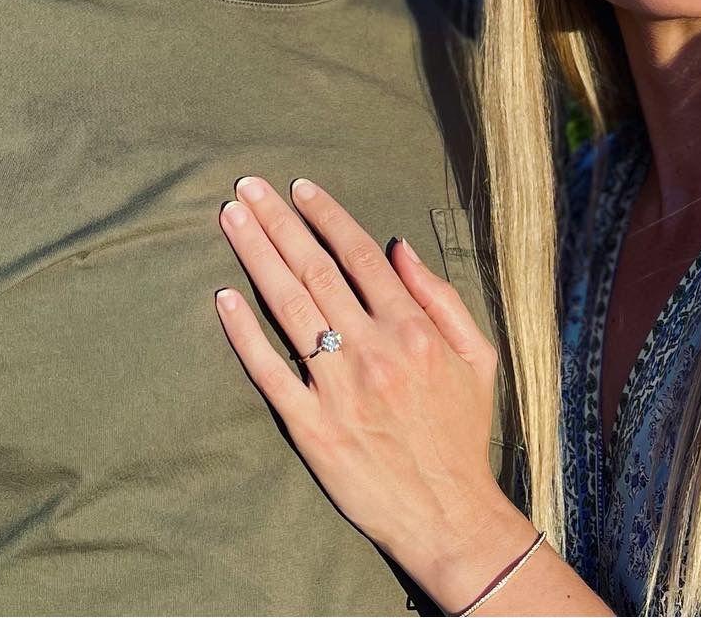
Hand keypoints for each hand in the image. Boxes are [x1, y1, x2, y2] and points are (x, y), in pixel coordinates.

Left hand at [215, 176, 537, 611]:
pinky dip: (244, 332)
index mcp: (413, 329)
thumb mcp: (476, 357)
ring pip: (289, 306)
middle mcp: (373, 351)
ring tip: (232, 218)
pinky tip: (224, 297)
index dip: (326, 215)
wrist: (449, 516)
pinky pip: (270, 371)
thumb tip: (398, 246)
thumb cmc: (462, 433)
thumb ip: (440, 296)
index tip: (299, 187)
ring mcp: (338, 389)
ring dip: (257, 255)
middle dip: (279, 221)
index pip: (360, 255)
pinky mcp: (311, 427)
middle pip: (316, 269)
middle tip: (248, 185)